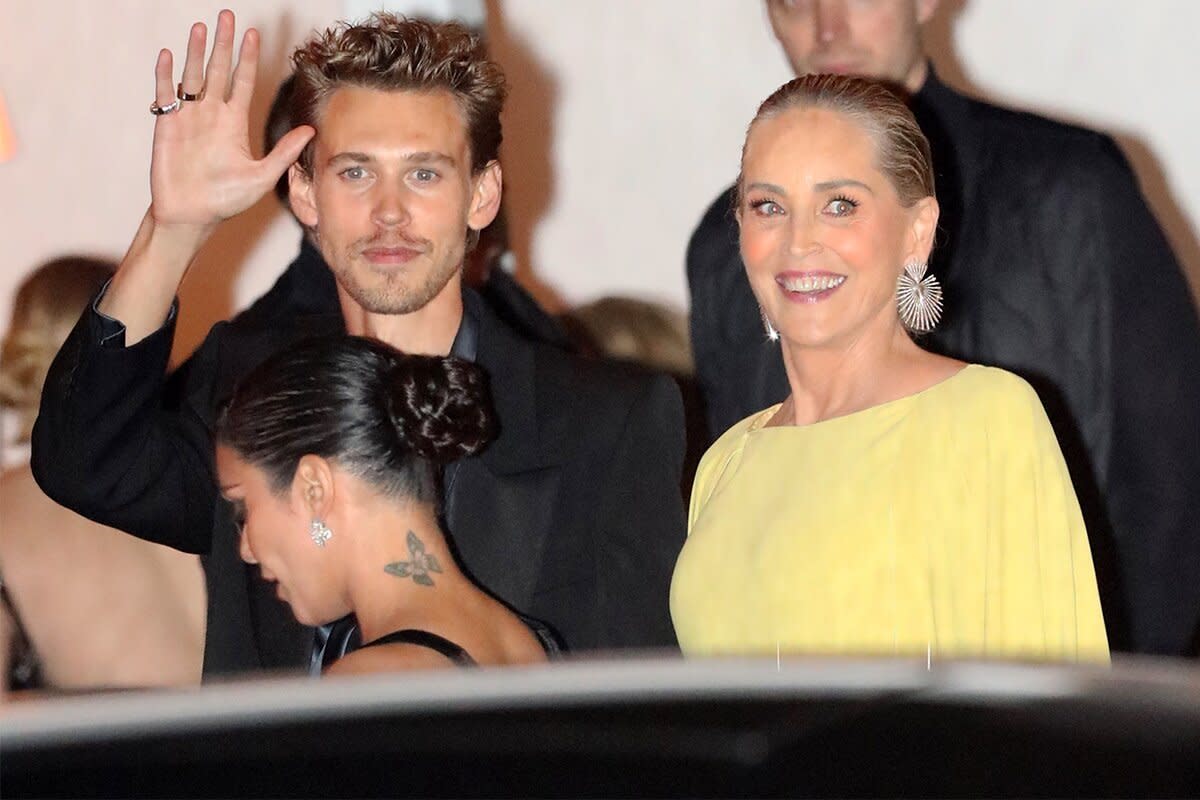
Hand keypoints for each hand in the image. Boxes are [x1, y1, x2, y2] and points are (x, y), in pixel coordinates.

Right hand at [148, 10, 312, 229]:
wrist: (193, 216)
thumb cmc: (227, 201)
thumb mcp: (262, 176)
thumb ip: (284, 153)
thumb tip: (310, 131)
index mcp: (234, 122)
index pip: (243, 81)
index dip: (248, 58)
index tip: (253, 33)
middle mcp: (212, 115)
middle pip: (218, 70)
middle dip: (223, 43)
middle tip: (226, 15)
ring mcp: (189, 118)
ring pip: (192, 76)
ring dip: (195, 51)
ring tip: (200, 26)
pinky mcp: (167, 126)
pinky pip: (166, 95)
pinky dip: (166, 75)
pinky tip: (169, 55)